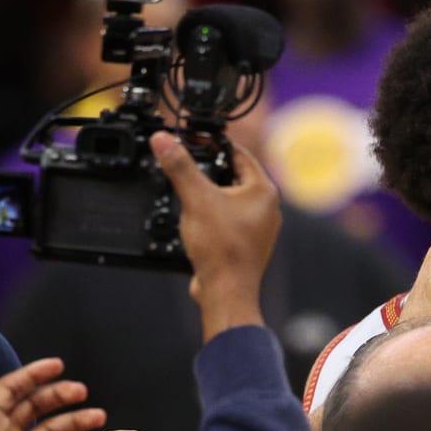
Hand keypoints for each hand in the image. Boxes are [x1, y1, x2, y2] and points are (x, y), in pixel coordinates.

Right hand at [151, 133, 280, 339]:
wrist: (226, 291)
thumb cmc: (222, 248)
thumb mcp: (195, 198)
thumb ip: (179, 166)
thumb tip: (164, 140)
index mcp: (263, 191)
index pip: (239, 154)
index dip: (214, 144)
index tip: (193, 140)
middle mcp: (266, 208)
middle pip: (234, 175)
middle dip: (209, 169)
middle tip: (185, 164)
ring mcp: (258, 227)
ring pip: (229, 198)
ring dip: (208, 193)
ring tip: (187, 192)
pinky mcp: (245, 243)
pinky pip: (226, 219)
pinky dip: (210, 214)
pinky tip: (193, 218)